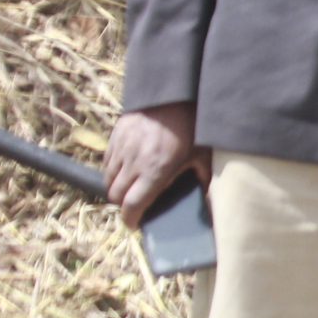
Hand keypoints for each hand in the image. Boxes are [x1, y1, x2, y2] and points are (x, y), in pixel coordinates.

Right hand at [104, 103, 209, 228]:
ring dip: (116, 188)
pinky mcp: (116, 135)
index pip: (133, 204)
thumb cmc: (192, 126)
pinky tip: (125, 170)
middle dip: (123, 205)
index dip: (130, 219)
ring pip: (108, 178)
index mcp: (155, 171)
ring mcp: (122, 148)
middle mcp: (134, 163)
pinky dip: (113, 170)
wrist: (174, 92)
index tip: (134, 224)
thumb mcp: (202, 155)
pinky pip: (107, 161)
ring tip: (130, 189)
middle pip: (116, 195)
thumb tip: (209, 202)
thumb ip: (203, 180)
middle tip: (135, 206)